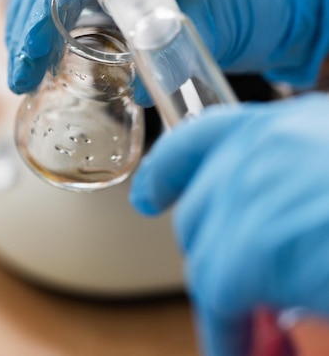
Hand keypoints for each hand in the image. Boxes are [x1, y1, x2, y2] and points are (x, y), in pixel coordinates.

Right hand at [5, 0, 328, 93]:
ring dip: (31, 28)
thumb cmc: (247, 8)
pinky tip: (40, 60)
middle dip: (29, 23)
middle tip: (20, 73)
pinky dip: (50, 32)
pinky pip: (70, 4)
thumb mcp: (210, 25)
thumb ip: (172, 51)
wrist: (264, 12)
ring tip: (22, 73)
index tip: (32, 50)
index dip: (46, 7)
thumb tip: (129, 91)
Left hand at [129, 93, 328, 355]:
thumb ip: (297, 187)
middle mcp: (258, 150)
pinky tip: (256, 351)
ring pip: (206, 257)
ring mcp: (250, 191)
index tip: (150, 196)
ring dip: (226, 308)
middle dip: (216, 260)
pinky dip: (229, 336)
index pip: (202, 136)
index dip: (170, 168)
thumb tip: (277, 228)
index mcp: (283, 128)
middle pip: (200, 212)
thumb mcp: (328, 167)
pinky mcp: (249, 248)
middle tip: (241, 303)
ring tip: (253, 343)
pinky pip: (220, 298)